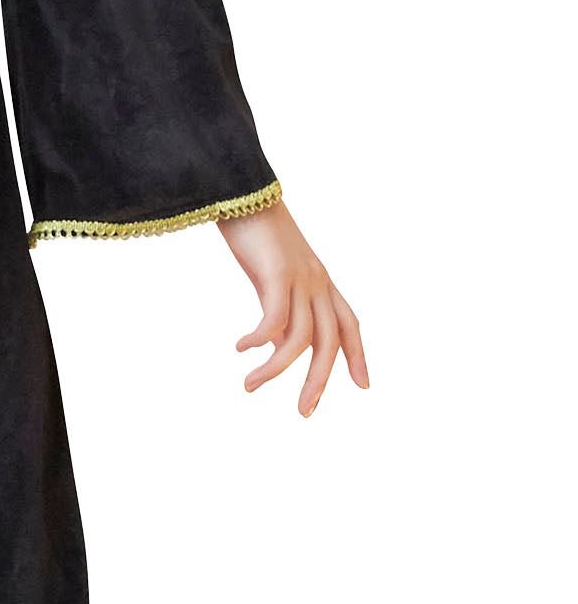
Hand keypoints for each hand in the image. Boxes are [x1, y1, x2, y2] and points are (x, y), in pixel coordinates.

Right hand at [219, 201, 365, 415]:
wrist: (242, 191)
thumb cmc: (252, 232)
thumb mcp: (271, 276)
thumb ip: (280, 307)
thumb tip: (275, 344)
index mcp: (320, 282)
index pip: (349, 324)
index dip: (358, 355)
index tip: (363, 386)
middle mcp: (317, 282)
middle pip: (330, 341)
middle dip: (319, 380)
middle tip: (304, 412)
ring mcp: (300, 278)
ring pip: (300, 337)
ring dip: (276, 368)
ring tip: (250, 386)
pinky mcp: (276, 273)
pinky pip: (275, 317)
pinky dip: (260, 338)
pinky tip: (241, 348)